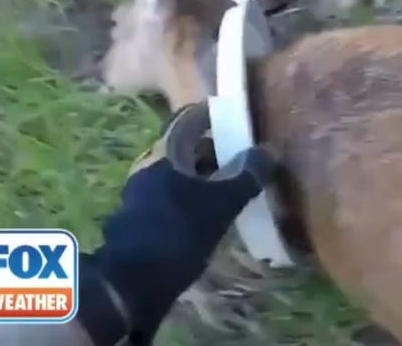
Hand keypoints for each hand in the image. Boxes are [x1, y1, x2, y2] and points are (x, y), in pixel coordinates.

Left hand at [77, 105, 275, 344]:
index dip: (214, 115)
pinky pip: (172, 200)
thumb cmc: (179, 232)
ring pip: (179, 176)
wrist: (132, 284)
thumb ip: (247, 175)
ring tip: (233, 188)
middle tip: (245, 157)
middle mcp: (148, 168)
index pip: (189, 119)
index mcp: (165, 153)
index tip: (238, 119)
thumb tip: (269, 150)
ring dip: (204, 178)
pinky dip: (192, 200)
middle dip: (215, 150)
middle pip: (185, 148)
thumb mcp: (222, 203)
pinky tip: (210, 217)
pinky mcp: (140, 222)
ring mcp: (140, 196)